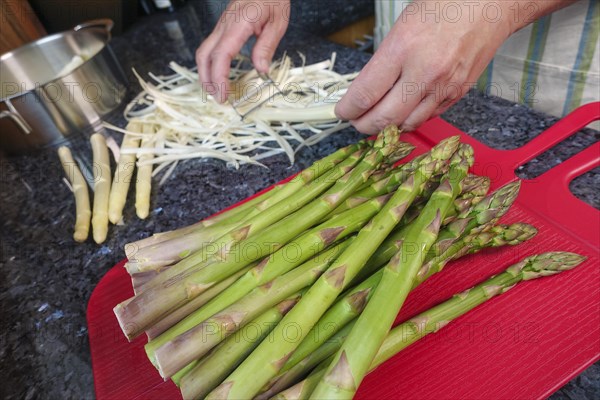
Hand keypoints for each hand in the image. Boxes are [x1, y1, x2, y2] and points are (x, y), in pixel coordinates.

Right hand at [196, 0, 289, 102]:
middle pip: (204, 55)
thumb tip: (260, 70)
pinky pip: (211, 46)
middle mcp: (224, 24)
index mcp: (238, 24)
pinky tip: (220, 73)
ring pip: (204, 51)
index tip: (223, 94)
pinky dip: (212, 63)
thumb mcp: (277, 22)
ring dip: (206, 73)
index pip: (221, 54)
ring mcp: (221, 25)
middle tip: (219, 98)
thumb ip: (266, 46)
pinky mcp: (223, 26)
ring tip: (217, 90)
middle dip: (207, 79)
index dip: (219, 77)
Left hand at [335, 0, 515, 133]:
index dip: (348, 109)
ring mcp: (443, 86)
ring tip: (377, 120)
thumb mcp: (402, 26)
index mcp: (403, 48)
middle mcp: (423, 72)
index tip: (342, 112)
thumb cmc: (445, 6)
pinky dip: (411, 119)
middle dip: (364, 126)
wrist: (490, 4)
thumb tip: (366, 88)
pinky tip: (403, 112)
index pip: (366, 93)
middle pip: (384, 117)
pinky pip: (428, 117)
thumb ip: (384, 60)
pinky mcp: (458, 93)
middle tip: (356, 122)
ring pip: (407, 123)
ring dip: (387, 126)